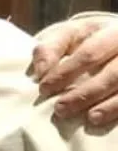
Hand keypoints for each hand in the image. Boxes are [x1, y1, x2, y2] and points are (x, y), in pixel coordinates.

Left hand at [31, 12, 117, 126]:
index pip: (89, 53)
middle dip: (86, 92)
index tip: (44, 89)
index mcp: (113, 31)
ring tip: (90, 117)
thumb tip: (40, 70)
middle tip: (61, 108)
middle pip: (112, 73)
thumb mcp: (72, 36)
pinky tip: (106, 119)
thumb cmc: (91, 42)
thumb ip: (51, 47)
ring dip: (110, 104)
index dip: (65, 72)